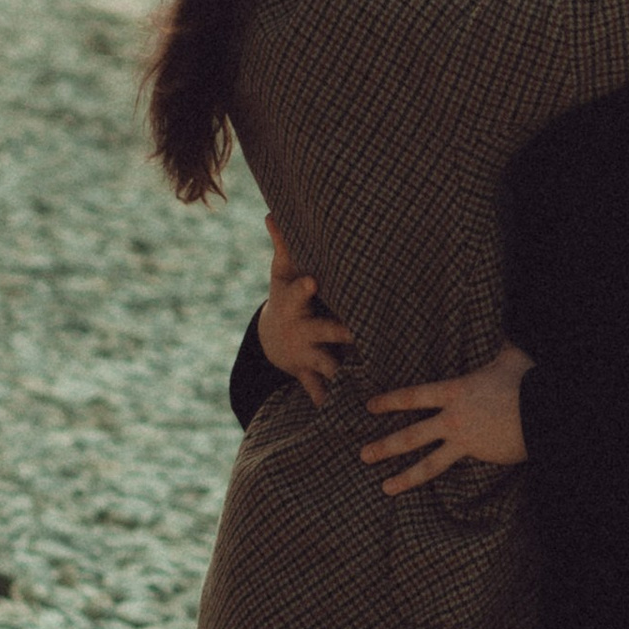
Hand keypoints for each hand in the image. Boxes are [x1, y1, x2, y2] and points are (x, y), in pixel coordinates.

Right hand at [259, 216, 351, 407]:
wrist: (273, 339)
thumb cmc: (286, 295)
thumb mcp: (280, 273)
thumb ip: (283, 245)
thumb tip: (271, 211)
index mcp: (295, 304)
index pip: (299, 293)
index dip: (305, 288)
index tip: (313, 282)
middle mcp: (301, 330)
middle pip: (322, 330)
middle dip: (337, 332)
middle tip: (355, 334)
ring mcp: (305, 354)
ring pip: (325, 365)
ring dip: (339, 373)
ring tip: (356, 384)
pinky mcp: (310, 374)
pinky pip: (319, 390)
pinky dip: (329, 402)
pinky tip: (343, 416)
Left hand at [362, 345, 532, 493]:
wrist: (546, 411)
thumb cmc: (528, 381)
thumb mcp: (511, 357)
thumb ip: (502, 347)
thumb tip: (507, 332)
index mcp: (456, 392)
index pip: (414, 397)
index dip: (390, 401)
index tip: (370, 406)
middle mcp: (454, 418)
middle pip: (412, 435)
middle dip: (385, 446)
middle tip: (363, 454)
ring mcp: (465, 441)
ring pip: (428, 463)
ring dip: (404, 475)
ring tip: (385, 487)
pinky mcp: (480, 456)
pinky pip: (457, 467)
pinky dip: (442, 479)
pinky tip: (431, 487)